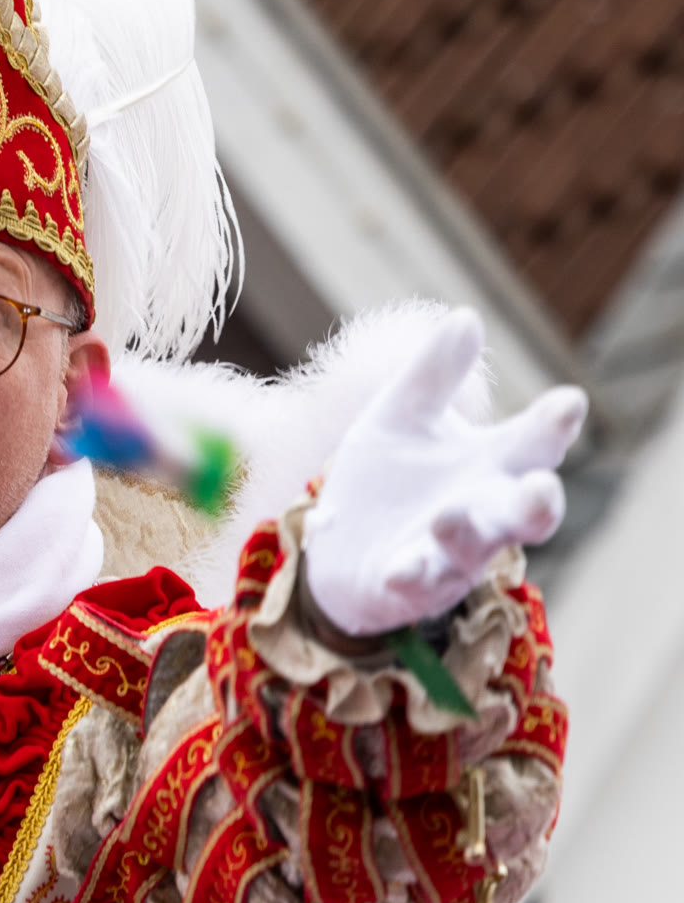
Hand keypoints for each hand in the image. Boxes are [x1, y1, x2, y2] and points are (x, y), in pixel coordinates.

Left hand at [303, 307, 585, 639]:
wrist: (334, 542)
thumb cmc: (386, 478)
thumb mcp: (401, 416)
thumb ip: (434, 374)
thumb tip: (465, 317)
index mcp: (490, 464)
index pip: (534, 442)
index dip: (553, 424)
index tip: (568, 402)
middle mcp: (481, 511)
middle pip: (526, 512)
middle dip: (536, 502)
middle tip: (540, 487)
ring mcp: (447, 554)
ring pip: (474, 550)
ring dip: (465, 532)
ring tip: (448, 513)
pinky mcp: (405, 585)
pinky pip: (416, 583)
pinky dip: (413, 573)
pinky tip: (403, 566)